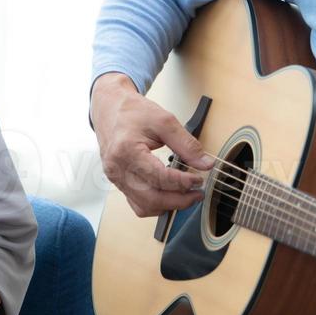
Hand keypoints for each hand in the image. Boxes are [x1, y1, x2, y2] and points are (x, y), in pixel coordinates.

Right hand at [91, 72, 211, 216]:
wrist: (110, 108)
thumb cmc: (133, 112)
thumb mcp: (164, 121)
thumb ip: (186, 144)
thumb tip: (205, 164)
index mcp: (127, 151)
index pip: (159, 177)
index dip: (183, 182)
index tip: (199, 179)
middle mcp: (118, 168)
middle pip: (151, 198)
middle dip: (179, 200)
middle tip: (197, 193)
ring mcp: (115, 178)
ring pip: (144, 206)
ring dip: (168, 205)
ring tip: (186, 195)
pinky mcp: (118, 182)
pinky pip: (137, 204)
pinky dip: (155, 204)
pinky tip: (169, 195)